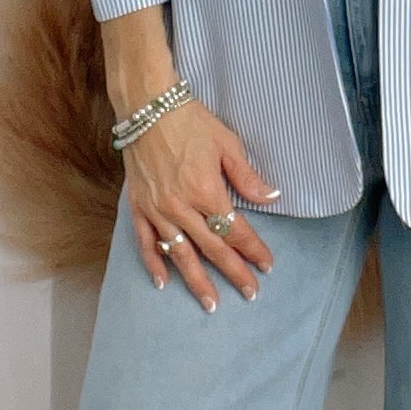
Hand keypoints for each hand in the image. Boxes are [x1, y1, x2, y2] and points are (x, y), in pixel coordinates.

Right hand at [122, 97, 280, 309]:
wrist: (148, 106)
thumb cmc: (190, 121)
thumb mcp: (226, 143)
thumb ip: (247, 176)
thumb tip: (271, 198)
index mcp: (206, 192)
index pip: (235, 230)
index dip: (253, 249)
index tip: (266, 265)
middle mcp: (182, 207)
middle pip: (212, 249)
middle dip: (233, 272)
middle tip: (250, 293)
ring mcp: (158, 209)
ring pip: (180, 254)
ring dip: (197, 281)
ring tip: (211, 304)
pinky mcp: (139, 206)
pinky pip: (146, 242)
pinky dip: (154, 263)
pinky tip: (163, 282)